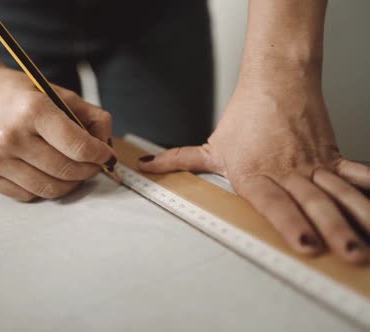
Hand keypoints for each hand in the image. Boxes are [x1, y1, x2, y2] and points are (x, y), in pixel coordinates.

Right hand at [0, 65, 114, 200]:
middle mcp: (11, 136)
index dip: (99, 155)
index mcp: (32, 109)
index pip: (78, 146)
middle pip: (66, 171)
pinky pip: (26, 195)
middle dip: (88, 171)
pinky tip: (45, 173)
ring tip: (73, 171)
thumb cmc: (17, 92)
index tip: (106, 155)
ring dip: (69, 184)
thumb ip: (89, 115)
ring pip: (48, 189)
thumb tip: (107, 146)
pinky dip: (43, 188)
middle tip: (93, 165)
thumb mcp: (56, 91)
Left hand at [138, 72, 369, 263]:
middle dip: (334, 230)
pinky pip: (357, 175)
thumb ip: (177, 160)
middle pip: (313, 203)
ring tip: (368, 245)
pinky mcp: (331, 158)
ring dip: (358, 218)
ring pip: (339, 194)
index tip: (307, 244)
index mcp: (256, 175)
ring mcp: (313, 166)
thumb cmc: (245, 117)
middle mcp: (288, 173)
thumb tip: (145, 166)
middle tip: (351, 254)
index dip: (291, 223)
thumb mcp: (210, 147)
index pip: (274, 203)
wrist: (276, 82)